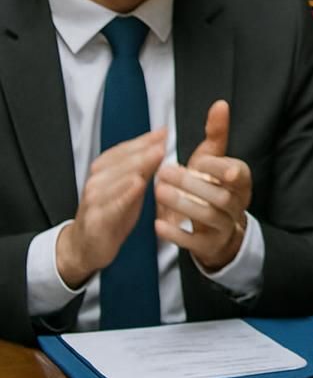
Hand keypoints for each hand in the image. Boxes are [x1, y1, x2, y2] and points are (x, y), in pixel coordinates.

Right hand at [55, 129, 166, 288]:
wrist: (84, 246)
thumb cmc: (111, 214)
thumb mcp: (131, 189)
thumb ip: (144, 168)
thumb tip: (160, 144)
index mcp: (103, 171)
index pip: (123, 150)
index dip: (143, 140)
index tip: (163, 131)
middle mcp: (96, 182)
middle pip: (121, 162)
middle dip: (143, 149)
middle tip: (162, 141)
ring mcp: (94, 200)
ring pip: (116, 179)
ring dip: (137, 165)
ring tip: (155, 155)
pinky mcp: (97, 219)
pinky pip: (112, 204)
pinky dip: (125, 193)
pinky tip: (138, 184)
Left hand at [154, 100, 251, 271]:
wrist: (218, 230)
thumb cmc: (212, 185)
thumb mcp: (215, 160)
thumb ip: (217, 133)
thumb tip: (219, 103)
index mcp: (241, 181)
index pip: (236, 172)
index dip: (218, 167)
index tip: (197, 160)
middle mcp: (237, 204)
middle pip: (220, 195)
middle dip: (192, 183)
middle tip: (164, 173)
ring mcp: (225, 226)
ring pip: (208, 216)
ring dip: (182, 204)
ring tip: (158, 192)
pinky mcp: (210, 246)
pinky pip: (195, 242)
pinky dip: (176, 234)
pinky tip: (157, 224)